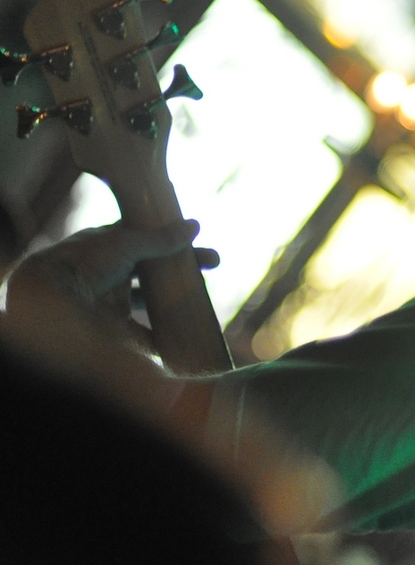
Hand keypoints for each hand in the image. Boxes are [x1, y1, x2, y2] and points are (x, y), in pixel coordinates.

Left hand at [2, 219, 218, 364]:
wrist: (52, 301)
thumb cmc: (84, 262)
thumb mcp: (127, 243)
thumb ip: (160, 239)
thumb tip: (194, 226)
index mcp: (109, 246)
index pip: (147, 240)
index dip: (172, 241)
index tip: (200, 243)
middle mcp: (110, 272)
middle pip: (152, 270)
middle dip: (181, 269)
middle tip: (213, 265)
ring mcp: (113, 300)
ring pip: (149, 300)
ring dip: (174, 301)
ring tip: (201, 299)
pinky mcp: (114, 327)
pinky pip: (143, 334)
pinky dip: (162, 338)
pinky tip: (183, 336)